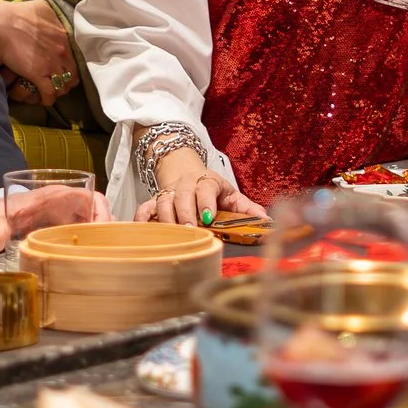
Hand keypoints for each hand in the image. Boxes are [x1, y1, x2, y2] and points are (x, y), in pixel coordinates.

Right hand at [0, 0, 75, 104]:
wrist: (2, 23)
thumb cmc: (18, 14)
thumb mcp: (43, 8)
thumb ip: (53, 18)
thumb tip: (53, 21)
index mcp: (65, 35)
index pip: (76, 57)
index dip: (70, 66)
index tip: (64, 69)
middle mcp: (62, 51)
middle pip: (73, 74)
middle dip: (66, 81)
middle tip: (58, 83)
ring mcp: (52, 64)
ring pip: (63, 85)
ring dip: (57, 90)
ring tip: (50, 92)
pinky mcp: (38, 74)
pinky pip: (49, 93)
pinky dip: (47, 99)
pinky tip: (43, 99)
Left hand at [0, 181, 109, 252]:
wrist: (4, 214)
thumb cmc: (7, 209)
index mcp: (60, 197)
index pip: (92, 198)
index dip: (101, 213)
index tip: (100, 231)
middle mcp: (72, 208)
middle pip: (102, 217)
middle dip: (106, 235)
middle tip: (100, 255)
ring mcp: (74, 222)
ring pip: (100, 231)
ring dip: (101, 245)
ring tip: (96, 263)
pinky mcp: (72, 236)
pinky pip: (90, 241)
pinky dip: (92, 252)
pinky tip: (86, 266)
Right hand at [138, 147, 265, 226]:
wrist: (187, 172)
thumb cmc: (211, 189)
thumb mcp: (231, 195)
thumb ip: (247, 208)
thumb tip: (265, 221)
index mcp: (207, 182)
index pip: (206, 188)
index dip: (206, 202)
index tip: (208, 217)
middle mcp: (186, 185)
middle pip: (182, 196)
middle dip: (185, 213)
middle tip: (189, 230)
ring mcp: (169, 192)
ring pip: (163, 202)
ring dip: (166, 219)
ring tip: (172, 235)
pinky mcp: (155, 200)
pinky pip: (145, 208)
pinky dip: (142, 218)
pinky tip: (143, 231)